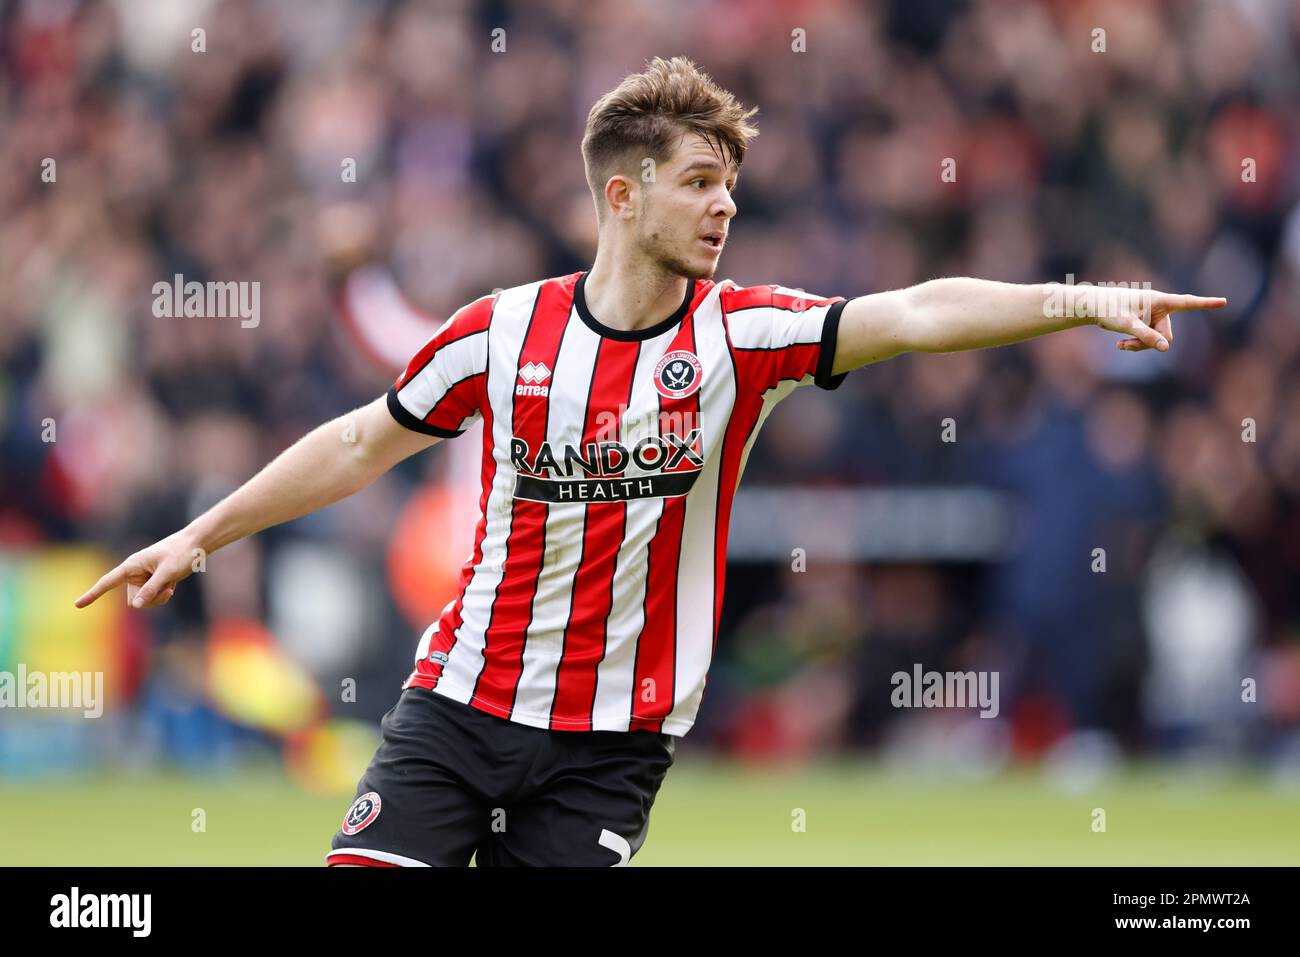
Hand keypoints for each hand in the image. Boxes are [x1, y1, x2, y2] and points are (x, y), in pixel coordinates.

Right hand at [74, 529, 201, 608]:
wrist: (196, 545)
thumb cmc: (181, 553)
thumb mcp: (167, 572)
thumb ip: (152, 589)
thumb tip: (136, 606)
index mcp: (132, 566)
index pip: (107, 582)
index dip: (92, 594)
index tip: (77, 605)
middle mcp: (134, 573)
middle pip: (134, 601)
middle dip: (149, 599)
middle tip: (166, 586)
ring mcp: (143, 579)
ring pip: (144, 602)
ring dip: (159, 598)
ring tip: (171, 582)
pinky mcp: (152, 583)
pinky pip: (153, 600)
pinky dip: (164, 595)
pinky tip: (173, 584)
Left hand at [1090, 289, 1226, 352]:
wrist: (1092, 307)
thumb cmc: (1109, 310)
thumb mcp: (1128, 325)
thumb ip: (1147, 336)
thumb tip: (1166, 348)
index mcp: (1159, 301)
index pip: (1187, 302)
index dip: (1206, 303)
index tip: (1224, 301)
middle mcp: (1158, 307)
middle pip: (1166, 334)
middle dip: (1149, 343)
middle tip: (1125, 346)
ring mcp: (1150, 316)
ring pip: (1155, 339)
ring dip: (1139, 345)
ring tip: (1120, 345)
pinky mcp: (1143, 323)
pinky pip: (1147, 339)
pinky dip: (1135, 344)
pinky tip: (1119, 345)